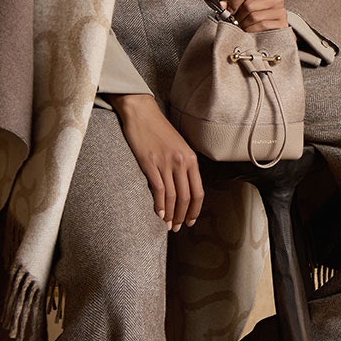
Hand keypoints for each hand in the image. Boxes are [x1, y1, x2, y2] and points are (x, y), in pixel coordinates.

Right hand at [112, 94, 201, 230]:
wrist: (141, 112)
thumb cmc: (158, 129)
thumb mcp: (178, 146)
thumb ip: (182, 164)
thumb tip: (183, 186)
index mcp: (190, 158)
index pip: (198, 191)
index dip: (195, 209)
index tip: (191, 221)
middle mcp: (181, 162)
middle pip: (187, 197)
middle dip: (183, 216)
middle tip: (177, 228)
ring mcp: (166, 163)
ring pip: (174, 196)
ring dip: (171, 214)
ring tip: (167, 224)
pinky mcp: (150, 163)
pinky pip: (159, 189)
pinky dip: (160, 204)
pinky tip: (159, 213)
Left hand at [224, 0, 287, 32]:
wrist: (277, 31)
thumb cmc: (260, 19)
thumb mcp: (247, 9)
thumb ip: (234, 5)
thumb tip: (222, 5)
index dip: (235, 0)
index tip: (230, 10)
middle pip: (248, 5)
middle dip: (239, 17)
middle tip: (237, 23)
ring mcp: (280, 11)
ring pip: (254, 17)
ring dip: (245, 25)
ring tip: (244, 28)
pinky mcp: (282, 23)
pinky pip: (262, 26)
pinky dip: (252, 31)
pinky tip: (251, 32)